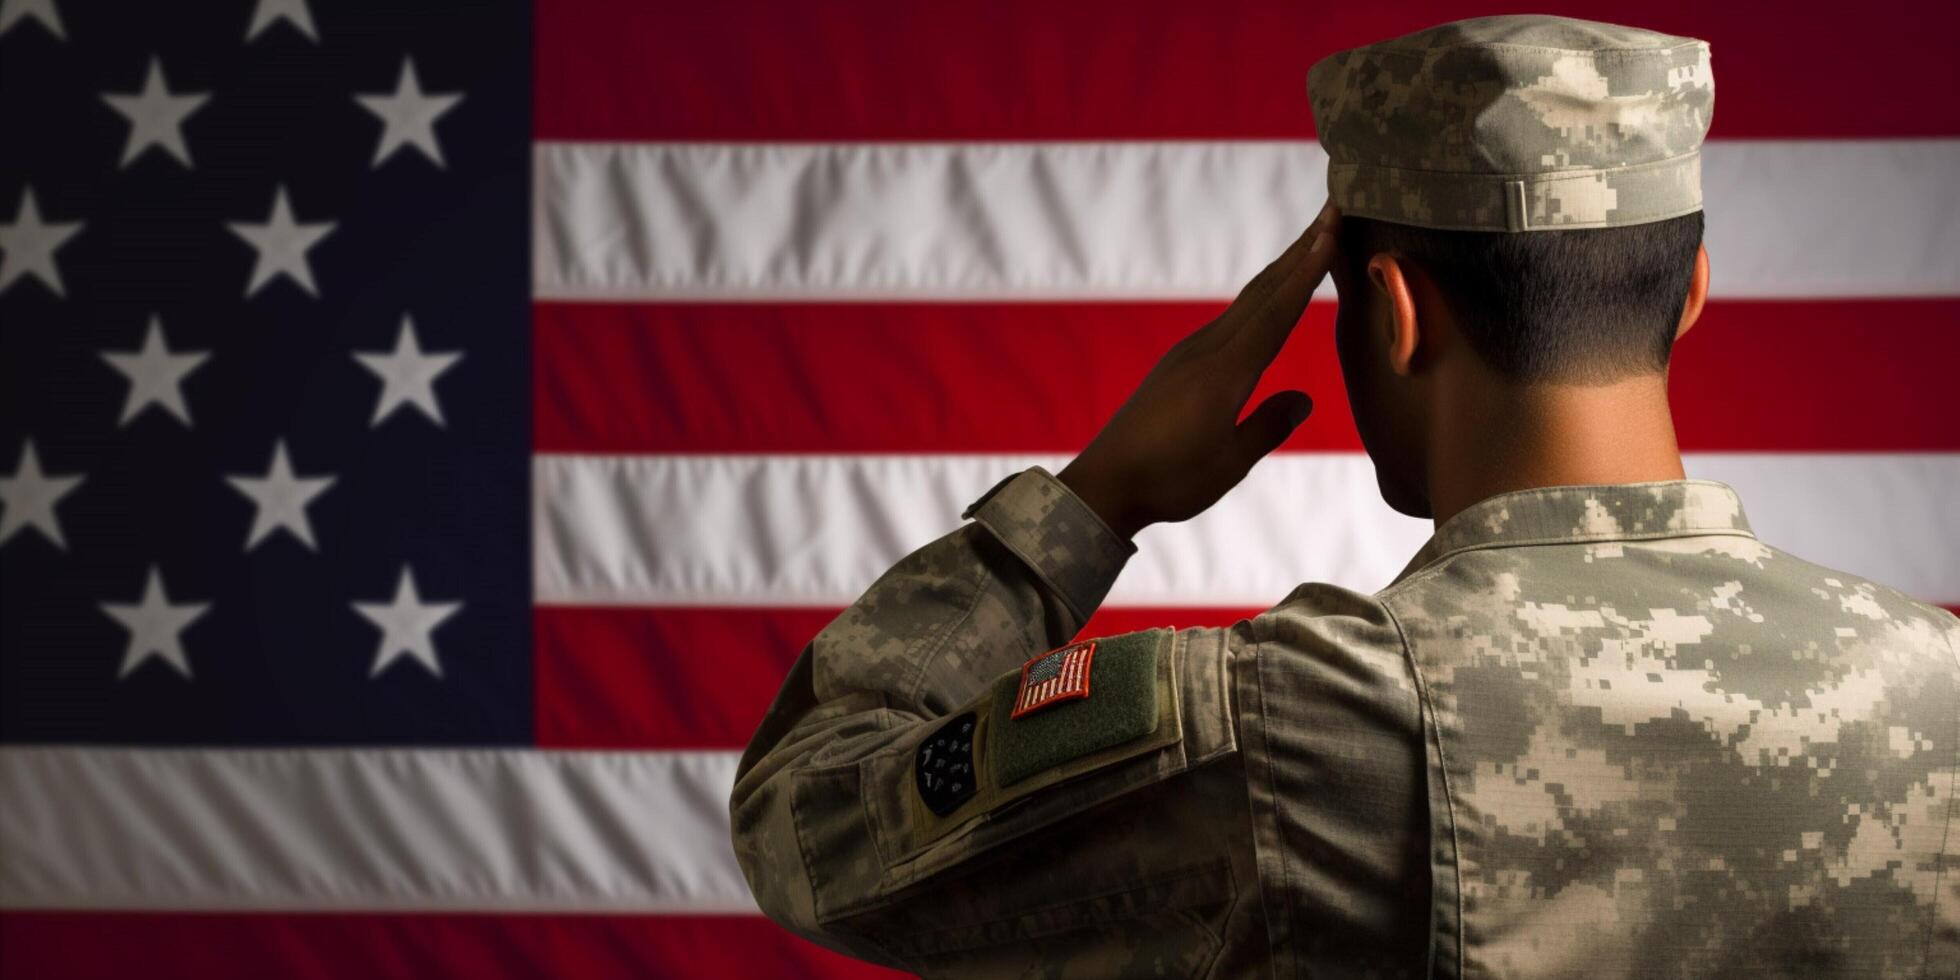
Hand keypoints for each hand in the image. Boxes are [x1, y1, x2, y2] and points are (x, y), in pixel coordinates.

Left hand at [1058, 200, 1340, 539]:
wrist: (1105, 484)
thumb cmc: (1169, 480)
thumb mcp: (1229, 462)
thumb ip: (1268, 425)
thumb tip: (1303, 398)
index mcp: (1224, 372)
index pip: (1277, 312)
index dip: (1307, 271)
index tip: (1331, 231)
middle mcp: (1206, 351)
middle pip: (1263, 292)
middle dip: (1300, 252)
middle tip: (1332, 211)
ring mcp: (1189, 353)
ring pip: (1246, 303)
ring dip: (1280, 271)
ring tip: (1310, 244)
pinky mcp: (1178, 364)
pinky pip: (1229, 321)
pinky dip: (1258, 299)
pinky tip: (1266, 299)